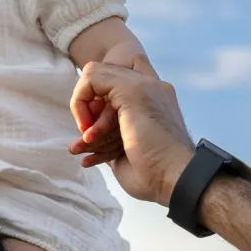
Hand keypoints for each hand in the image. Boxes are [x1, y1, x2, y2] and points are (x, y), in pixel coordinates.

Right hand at [68, 61, 195, 204]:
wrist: (169, 178)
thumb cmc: (155, 137)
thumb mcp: (133, 93)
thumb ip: (105, 77)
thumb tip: (85, 79)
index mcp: (142, 85)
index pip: (104, 73)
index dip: (90, 88)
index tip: (91, 108)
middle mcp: (135, 104)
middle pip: (96, 101)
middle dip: (88, 116)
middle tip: (89, 131)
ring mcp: (127, 127)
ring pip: (93, 125)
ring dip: (84, 137)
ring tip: (80, 148)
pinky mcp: (120, 150)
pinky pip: (96, 146)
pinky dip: (88, 152)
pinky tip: (86, 160)